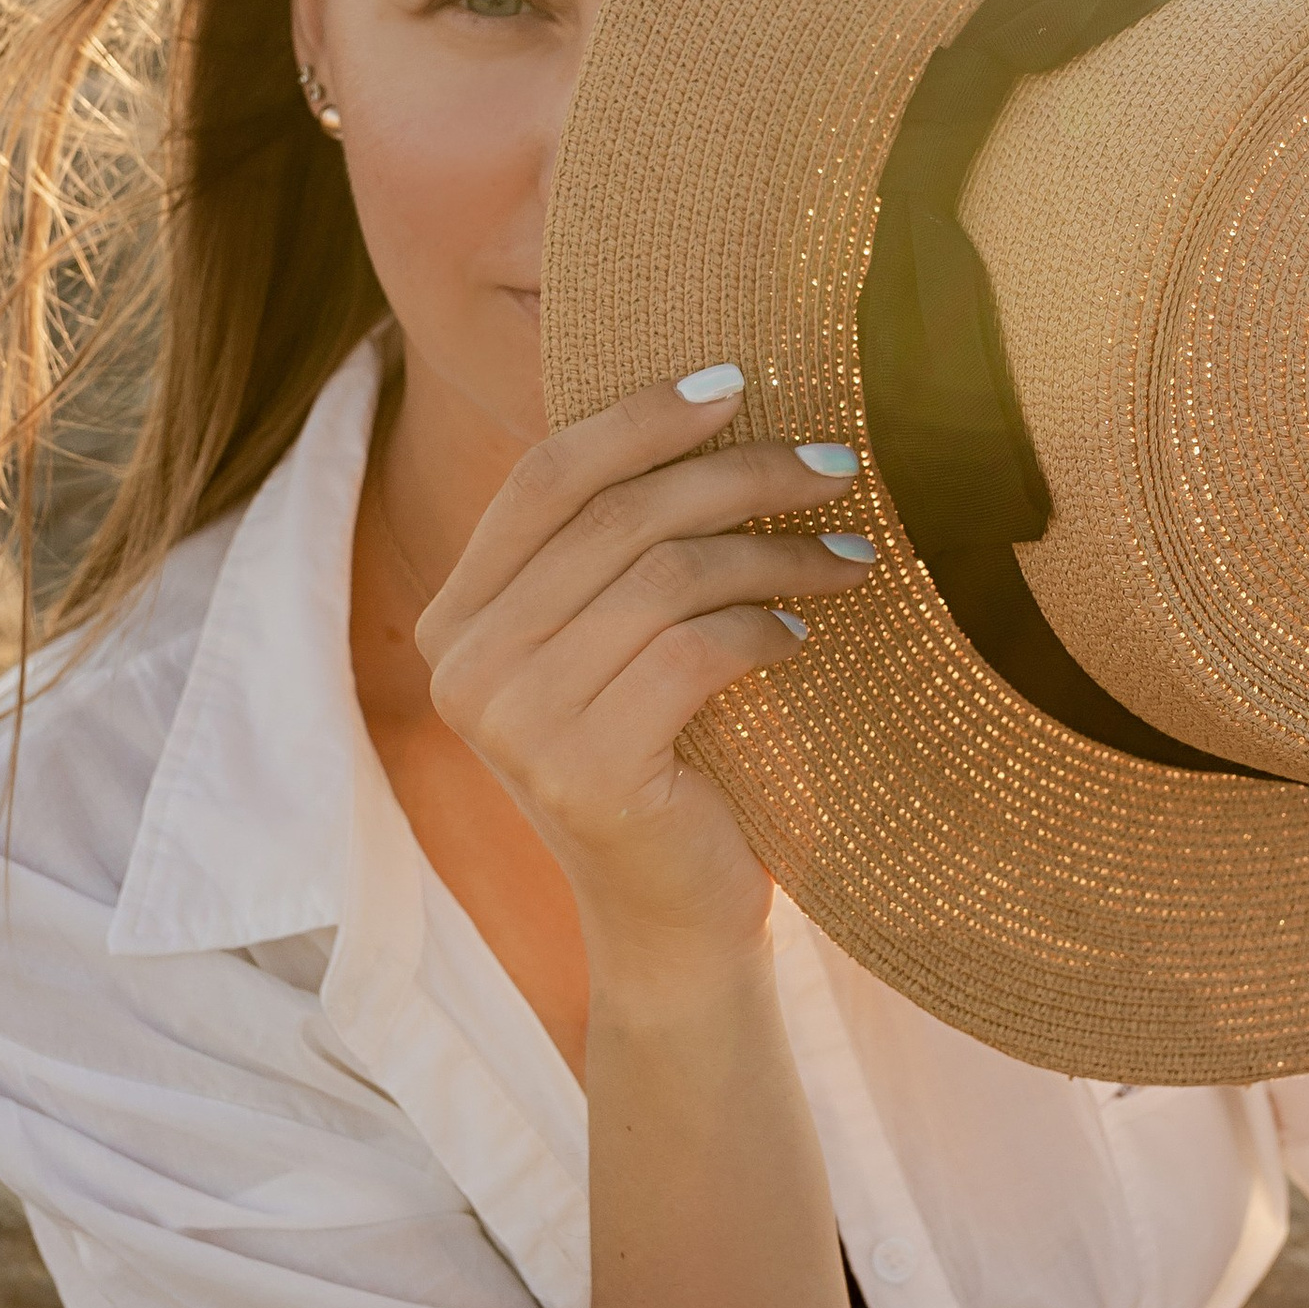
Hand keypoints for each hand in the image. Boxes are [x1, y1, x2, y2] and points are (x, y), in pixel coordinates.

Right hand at [413, 375, 872, 968]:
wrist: (673, 926)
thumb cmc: (668, 766)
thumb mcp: (620, 645)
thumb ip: (620, 551)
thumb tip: (715, 406)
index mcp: (457, 616)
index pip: (544, 479)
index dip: (639, 417)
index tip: (736, 382)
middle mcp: (463, 664)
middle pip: (618, 517)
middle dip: (740, 474)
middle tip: (836, 464)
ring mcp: (512, 722)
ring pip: (665, 576)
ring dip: (775, 551)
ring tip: (851, 554)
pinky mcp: (580, 769)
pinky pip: (692, 649)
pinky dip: (763, 628)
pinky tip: (802, 636)